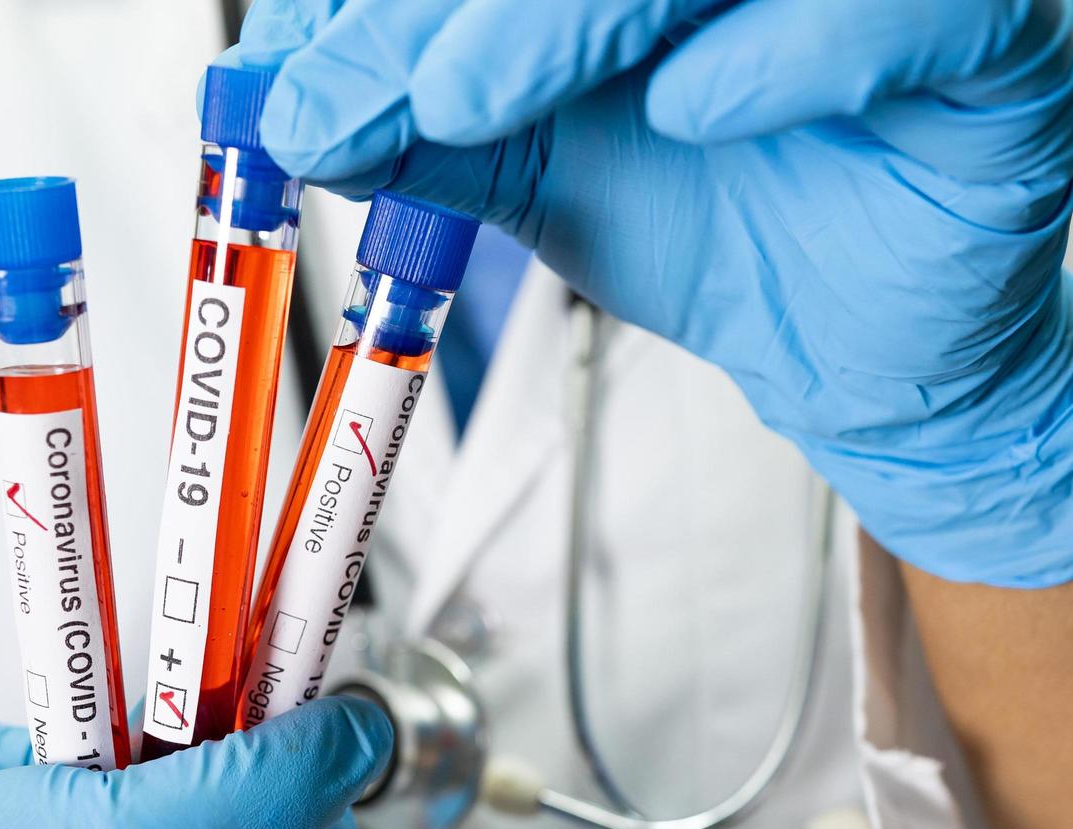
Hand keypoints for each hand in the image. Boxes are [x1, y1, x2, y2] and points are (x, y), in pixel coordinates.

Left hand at [236, 0, 1072, 586]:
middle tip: (350, 98)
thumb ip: (428, 126)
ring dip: (574, 16)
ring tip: (466, 107)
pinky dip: (796, 48)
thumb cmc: (716, 233)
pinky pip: (906, 3)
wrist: (844, 347)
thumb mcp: (538, 174)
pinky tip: (693, 115)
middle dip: (449, 14)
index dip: (398, 6)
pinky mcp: (986, 30)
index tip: (299, 82)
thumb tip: (289, 100)